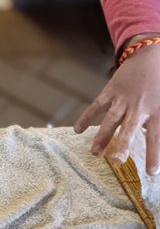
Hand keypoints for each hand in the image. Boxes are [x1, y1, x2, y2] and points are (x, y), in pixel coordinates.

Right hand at [74, 41, 159, 174]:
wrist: (150, 56)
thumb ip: (158, 121)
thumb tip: (151, 136)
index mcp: (157, 111)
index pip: (156, 138)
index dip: (154, 155)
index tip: (151, 172)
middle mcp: (139, 107)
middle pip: (130, 129)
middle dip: (123, 145)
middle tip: (117, 160)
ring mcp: (122, 99)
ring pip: (111, 120)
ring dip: (102, 136)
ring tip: (95, 153)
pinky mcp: (110, 92)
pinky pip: (97, 106)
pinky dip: (86, 117)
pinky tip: (78, 129)